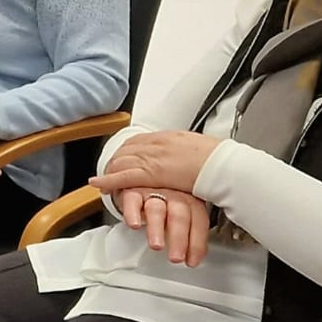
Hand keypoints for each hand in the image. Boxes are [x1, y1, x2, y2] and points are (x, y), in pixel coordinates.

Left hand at [92, 130, 222, 198]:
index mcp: (167, 137)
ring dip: (109, 171)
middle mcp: (155, 144)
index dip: (126, 151)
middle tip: (109, 171)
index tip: (122, 158)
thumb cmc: (216, 158)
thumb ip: (183, 151)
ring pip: (120, 162)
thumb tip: (181, 154)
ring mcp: (152, 158)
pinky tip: (99, 184)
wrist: (222, 164)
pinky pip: (123, 176)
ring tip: (103, 181)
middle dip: (114, 161)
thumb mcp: (196, 147)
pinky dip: (108, 180)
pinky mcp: (151, 173)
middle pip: (125, 150)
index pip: (137, 141)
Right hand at [113, 185, 213, 266]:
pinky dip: (133, 213)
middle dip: (179, 239)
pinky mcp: (132, 191)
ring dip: (157, 229)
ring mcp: (153, 192)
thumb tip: (194, 258)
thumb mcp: (180, 211)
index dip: (197, 243)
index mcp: (190, 200)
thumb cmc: (163, 200)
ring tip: (156, 246)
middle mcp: (173, 195)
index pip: (198, 221)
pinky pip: (132, 200)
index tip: (192, 261)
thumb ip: (189, 230)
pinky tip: (135, 225)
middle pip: (180, 216)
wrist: (139, 179)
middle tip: (176, 257)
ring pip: (157, 210)